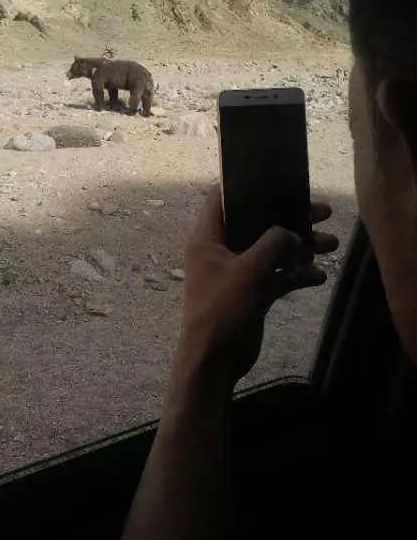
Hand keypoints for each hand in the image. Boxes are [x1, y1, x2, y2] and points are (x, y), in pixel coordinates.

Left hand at [177, 184, 338, 385]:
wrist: (215, 361)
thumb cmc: (222, 309)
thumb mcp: (249, 270)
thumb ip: (274, 243)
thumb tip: (293, 235)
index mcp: (208, 238)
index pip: (220, 198)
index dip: (244, 185)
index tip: (275, 179)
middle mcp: (221, 250)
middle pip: (256, 223)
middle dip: (289, 218)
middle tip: (322, 212)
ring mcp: (237, 272)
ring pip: (272, 250)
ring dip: (300, 248)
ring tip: (332, 245)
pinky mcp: (251, 293)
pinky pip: (277, 276)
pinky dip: (296, 275)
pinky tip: (319, 278)